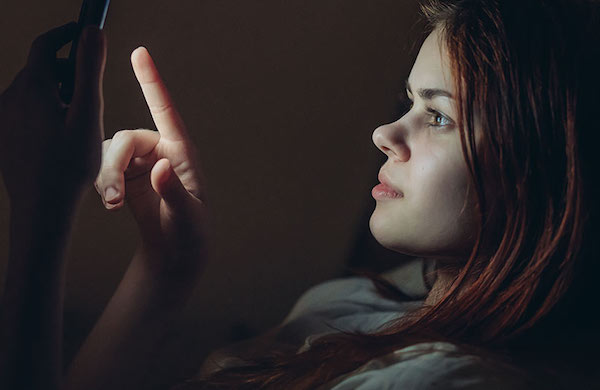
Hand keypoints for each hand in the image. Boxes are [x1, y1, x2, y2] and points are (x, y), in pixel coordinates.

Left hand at [0, 23, 106, 209]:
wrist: (42, 205)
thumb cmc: (70, 163)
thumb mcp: (88, 113)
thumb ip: (89, 69)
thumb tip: (92, 32)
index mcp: (33, 88)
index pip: (45, 45)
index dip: (65, 34)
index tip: (81, 32)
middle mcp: (11, 97)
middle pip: (39, 69)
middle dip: (64, 70)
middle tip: (88, 90)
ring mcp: (4, 116)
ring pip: (31, 91)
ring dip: (54, 93)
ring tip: (76, 120)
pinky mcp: (3, 133)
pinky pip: (23, 110)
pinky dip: (42, 111)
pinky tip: (59, 136)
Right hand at [94, 47, 209, 274]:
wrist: (175, 251)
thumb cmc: (190, 233)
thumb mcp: (187, 216)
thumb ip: (174, 192)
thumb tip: (160, 167)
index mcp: (182, 152)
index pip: (166, 111)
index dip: (151, 82)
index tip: (139, 53)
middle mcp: (161, 150)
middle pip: (126, 139)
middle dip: (114, 166)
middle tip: (113, 199)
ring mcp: (142, 160)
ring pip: (111, 152)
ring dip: (106, 177)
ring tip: (113, 205)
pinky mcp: (126, 173)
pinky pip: (104, 166)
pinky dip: (102, 182)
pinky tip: (110, 202)